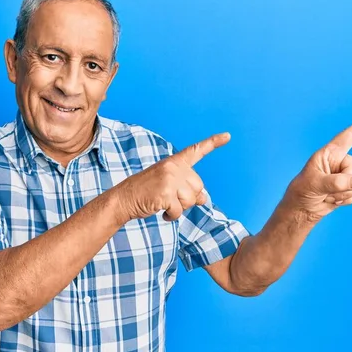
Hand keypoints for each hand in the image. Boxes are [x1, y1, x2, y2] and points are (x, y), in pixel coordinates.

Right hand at [114, 132, 230, 222]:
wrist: (124, 198)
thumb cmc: (146, 191)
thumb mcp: (167, 184)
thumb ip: (186, 187)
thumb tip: (204, 199)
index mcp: (173, 162)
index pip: (196, 151)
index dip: (213, 143)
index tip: (227, 136)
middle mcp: (173, 168)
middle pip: (198, 187)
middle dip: (188, 198)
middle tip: (171, 198)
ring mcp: (169, 180)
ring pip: (191, 201)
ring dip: (179, 208)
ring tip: (164, 203)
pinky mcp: (165, 194)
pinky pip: (179, 211)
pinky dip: (172, 216)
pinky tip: (162, 211)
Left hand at [285, 113, 351, 220]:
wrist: (302, 209)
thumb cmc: (302, 191)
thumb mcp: (315, 184)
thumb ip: (336, 182)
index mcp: (328, 154)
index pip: (349, 136)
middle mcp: (339, 162)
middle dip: (345, 182)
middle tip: (326, 188)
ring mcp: (345, 175)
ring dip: (345, 193)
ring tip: (327, 194)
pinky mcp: (350, 187)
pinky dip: (348, 199)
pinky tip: (334, 200)